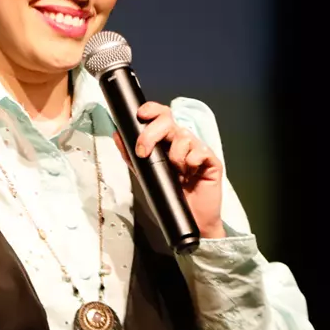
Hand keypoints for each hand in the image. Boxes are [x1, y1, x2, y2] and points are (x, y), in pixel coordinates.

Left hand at [132, 102, 225, 237]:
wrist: (190, 220)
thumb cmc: (170, 196)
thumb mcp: (145, 175)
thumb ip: (131, 156)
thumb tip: (118, 135)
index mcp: (167, 141)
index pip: (161, 116)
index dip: (152, 110)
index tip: (140, 115)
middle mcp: (182, 141)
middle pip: (169, 121)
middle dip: (151, 133)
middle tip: (144, 152)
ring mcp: (197, 149)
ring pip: (183, 137)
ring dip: (174, 157)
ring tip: (176, 174)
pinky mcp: (211, 160)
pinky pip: (199, 152)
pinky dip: (190, 164)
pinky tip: (190, 175)